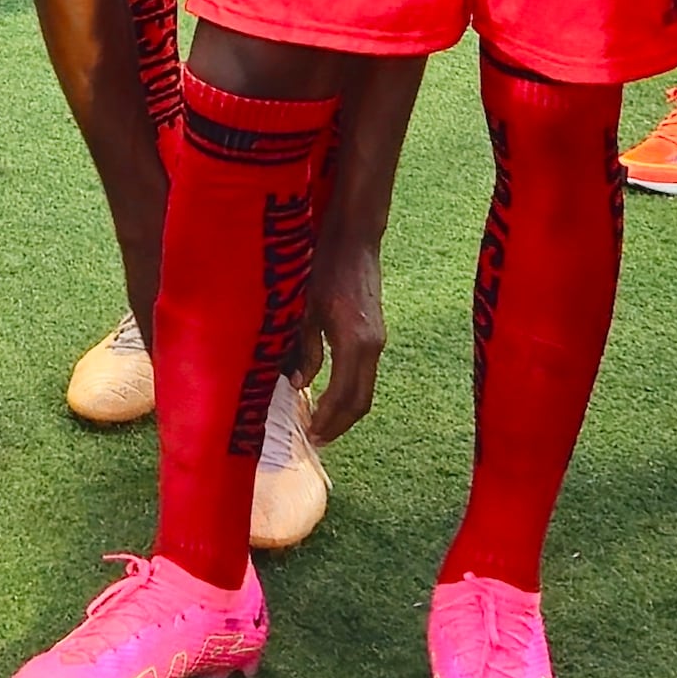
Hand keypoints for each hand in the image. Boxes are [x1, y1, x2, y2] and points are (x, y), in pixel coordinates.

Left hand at [298, 207, 386, 441]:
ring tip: (320, 422)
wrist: (355, 239)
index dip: (328, 420)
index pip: (344, 397)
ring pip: (365, 389)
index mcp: (354, 343)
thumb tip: (299, 384)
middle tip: (316, 438)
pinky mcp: (375, 334)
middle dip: (339, 424)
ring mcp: (377, 341)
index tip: (310, 435)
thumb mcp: (306, 309)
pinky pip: (365, 374)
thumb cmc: (325, 267)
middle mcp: (372, 347)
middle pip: (361, 401)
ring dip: (345, 410)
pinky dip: (349, 391)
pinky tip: (329, 393)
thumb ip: (304, 349)